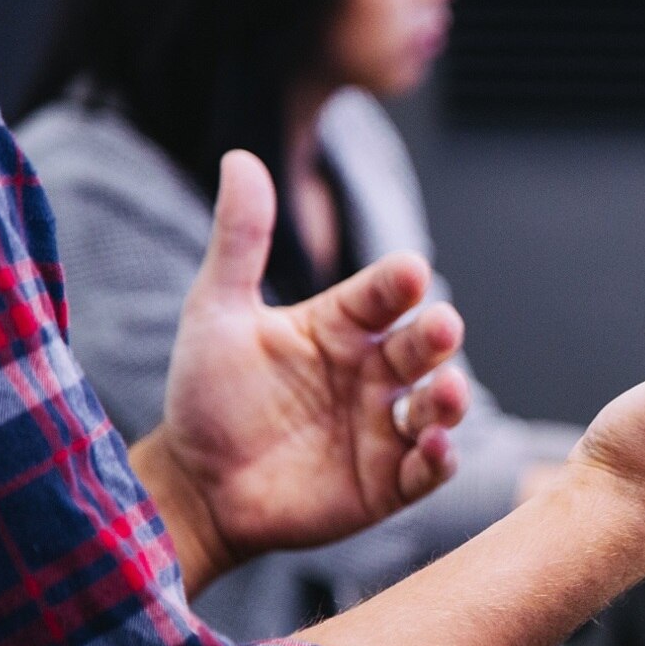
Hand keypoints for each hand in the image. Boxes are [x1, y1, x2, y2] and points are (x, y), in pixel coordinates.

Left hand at [139, 151, 469, 582]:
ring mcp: (385, 427)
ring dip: (450, 398)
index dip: (398, 283)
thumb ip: (239, 241)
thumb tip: (240, 158)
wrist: (194, 487)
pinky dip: (439, 458)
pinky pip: (427, 468)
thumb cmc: (207, 396)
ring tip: (447, 392)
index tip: (408, 271)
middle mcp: (373, 372)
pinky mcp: (388, 483)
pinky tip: (434, 446)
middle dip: (437, 336)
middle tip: (441, 327)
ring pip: (437, 405)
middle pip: (421, 347)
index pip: (383, 294)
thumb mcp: (216, 313)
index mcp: (342, 326)